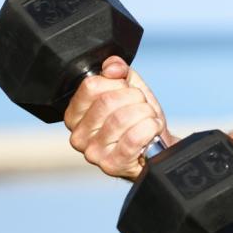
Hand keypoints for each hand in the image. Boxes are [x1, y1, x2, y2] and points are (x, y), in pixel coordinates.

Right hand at [63, 55, 173, 179]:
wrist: (157, 146)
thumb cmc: (138, 118)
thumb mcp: (128, 87)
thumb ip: (117, 70)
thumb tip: (112, 67)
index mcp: (75, 115)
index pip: (91, 86)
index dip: (117, 83)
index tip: (126, 91)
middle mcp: (78, 136)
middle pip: (107, 101)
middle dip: (134, 98)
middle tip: (141, 107)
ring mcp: (93, 153)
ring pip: (122, 118)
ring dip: (145, 113)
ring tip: (148, 119)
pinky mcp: (112, 165)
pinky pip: (134, 138)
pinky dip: (150, 128)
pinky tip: (152, 130)